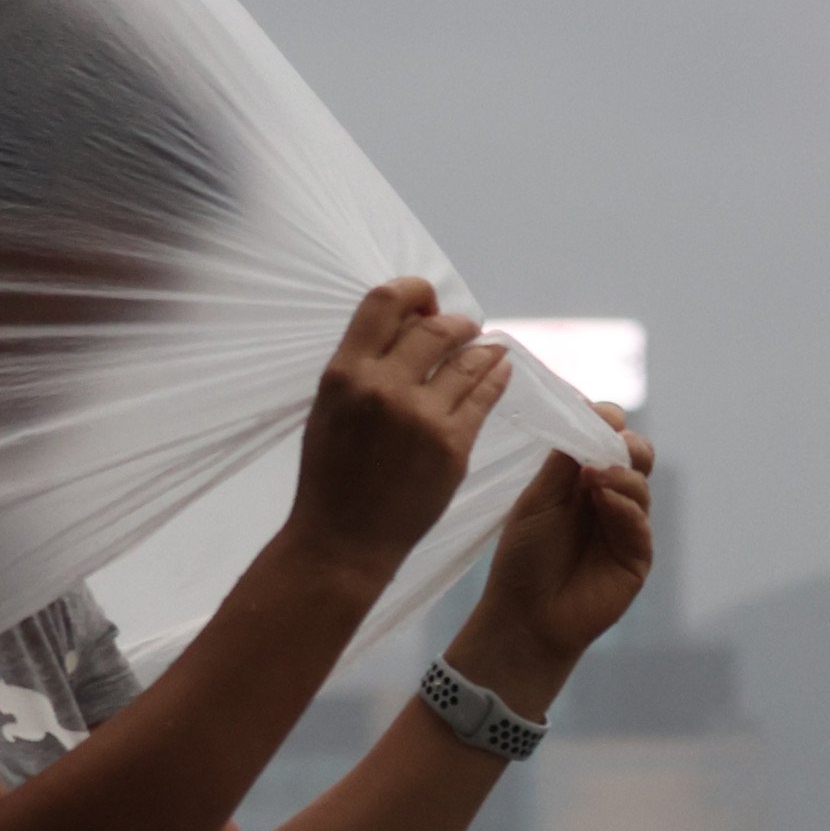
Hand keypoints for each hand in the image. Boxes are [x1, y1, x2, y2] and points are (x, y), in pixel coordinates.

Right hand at [283, 280, 509, 585]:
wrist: (343, 540)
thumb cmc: (331, 475)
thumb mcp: (330, 409)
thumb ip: (363, 367)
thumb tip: (407, 328)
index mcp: (344, 373)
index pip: (384, 302)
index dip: (414, 290)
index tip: (427, 299)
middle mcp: (383, 387)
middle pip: (435, 328)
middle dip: (456, 322)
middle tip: (463, 328)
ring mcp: (422, 416)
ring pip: (467, 360)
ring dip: (482, 347)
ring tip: (488, 348)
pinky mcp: (452, 445)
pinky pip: (484, 396)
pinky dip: (496, 377)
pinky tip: (499, 373)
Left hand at [456, 404, 655, 712]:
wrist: (524, 616)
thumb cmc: (524, 558)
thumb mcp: (538, 498)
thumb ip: (564, 461)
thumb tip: (594, 414)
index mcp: (583, 479)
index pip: (608, 437)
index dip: (608, 421)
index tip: (598, 413)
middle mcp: (609, 498)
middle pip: (637, 455)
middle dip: (627, 443)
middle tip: (609, 440)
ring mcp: (626, 526)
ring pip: (641, 484)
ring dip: (620, 473)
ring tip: (594, 476)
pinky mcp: (637, 556)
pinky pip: (640, 522)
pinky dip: (625, 505)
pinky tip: (604, 500)